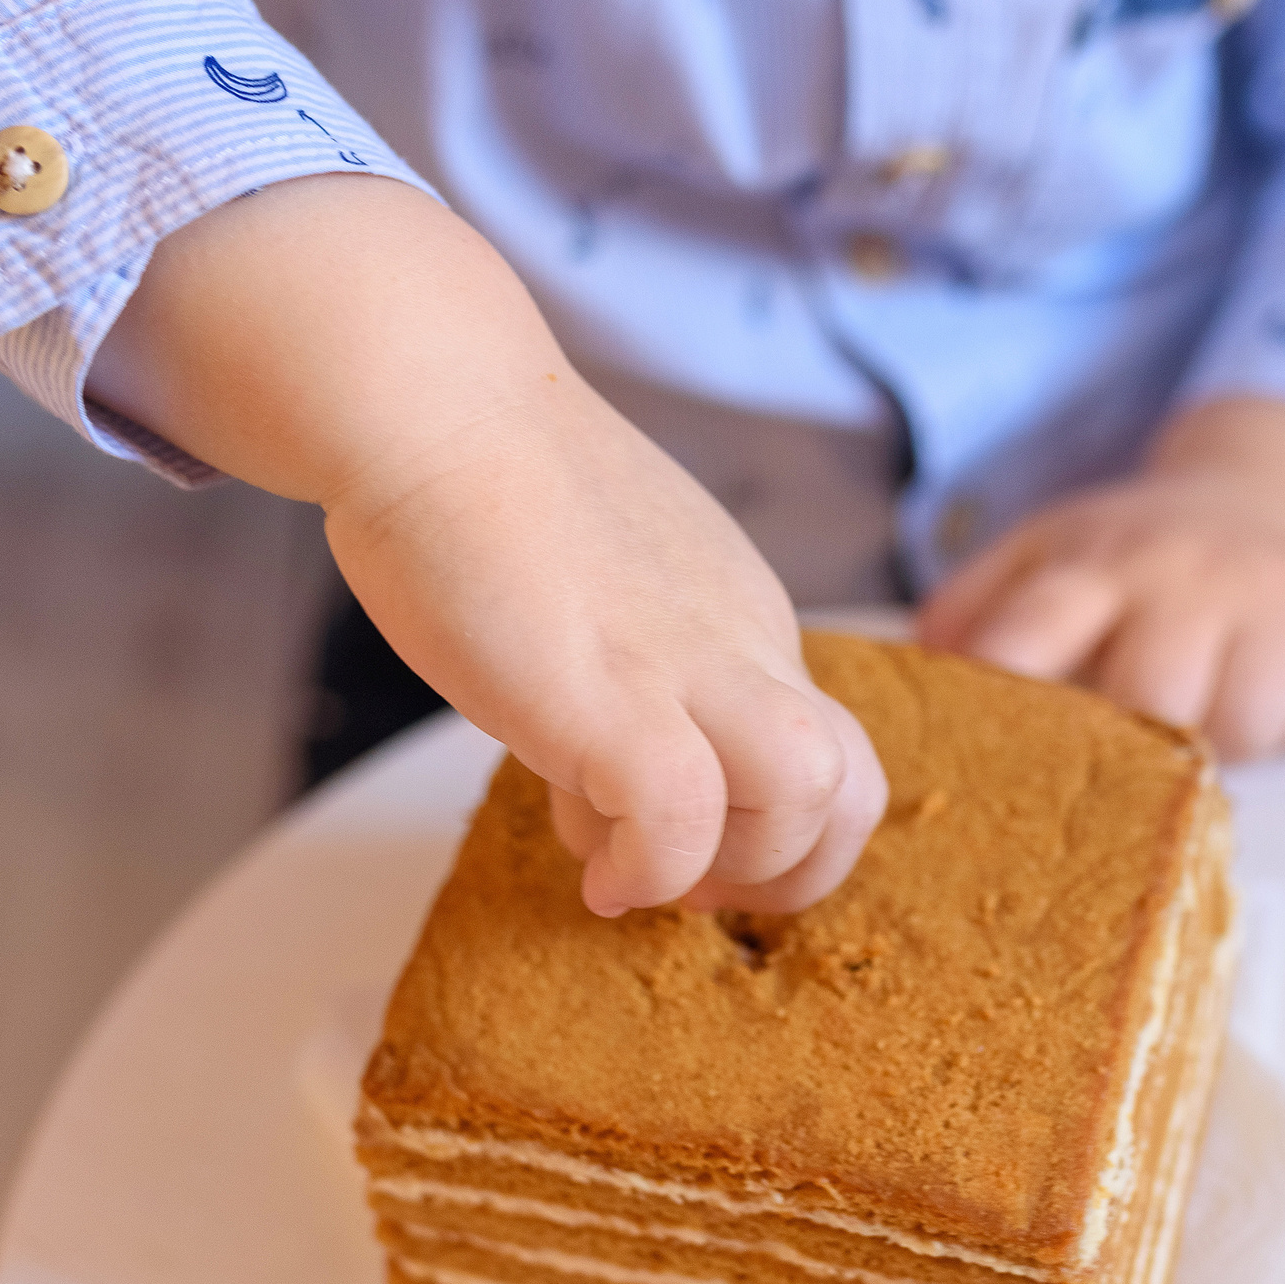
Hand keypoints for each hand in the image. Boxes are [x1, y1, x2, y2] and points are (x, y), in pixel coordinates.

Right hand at [91, 174, 885, 915]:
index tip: (686, 844)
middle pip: (854, 782)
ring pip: (810, 793)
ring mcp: (682, 665)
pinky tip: (590, 869)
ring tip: (638, 872)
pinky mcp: (609, 694)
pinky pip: (682, 819)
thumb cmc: (483, 484)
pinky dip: (648, 870)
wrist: (430, 399)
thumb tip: (593, 791)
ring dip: (737, 869)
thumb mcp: (594, 592)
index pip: (827, 746)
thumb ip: (621, 678)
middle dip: (790, 871)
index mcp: (738, 618)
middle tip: (688, 884)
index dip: (775, 826)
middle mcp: (737, 640)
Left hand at [915, 397, 1284, 760]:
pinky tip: (1270, 695)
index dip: (1009, 685)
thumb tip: (908, 679)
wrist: (1281, 492)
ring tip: (1202, 710)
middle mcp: (1187, 578)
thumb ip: (973, 610)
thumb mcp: (1048, 553)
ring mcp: (1278, 607)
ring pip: (1240, 725)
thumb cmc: (1142, 555)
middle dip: (1133, 738)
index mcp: (1095, 563)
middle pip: (1152, 693)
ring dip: (1218, 742)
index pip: (1036, 628)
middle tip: (1125, 745)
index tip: (982, 744)